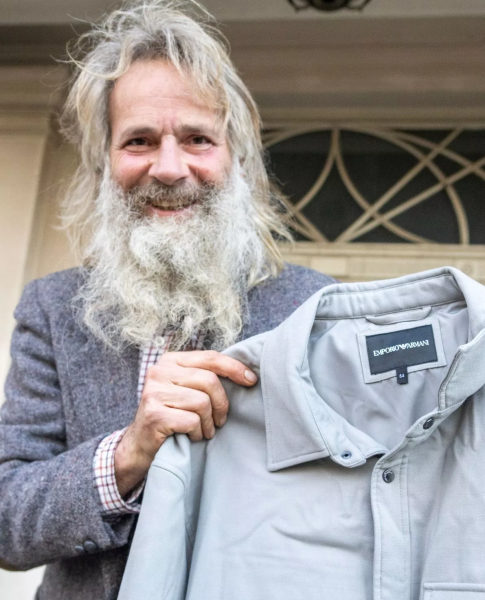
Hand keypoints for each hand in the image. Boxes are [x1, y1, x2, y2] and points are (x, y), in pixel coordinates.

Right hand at [114, 350, 257, 496]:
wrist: (139, 445)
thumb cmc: (171, 415)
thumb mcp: (185, 389)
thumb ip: (204, 377)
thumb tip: (246, 373)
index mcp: (170, 360)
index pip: (210, 357)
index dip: (234, 368)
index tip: (252, 380)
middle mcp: (159, 371)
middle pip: (209, 381)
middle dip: (221, 404)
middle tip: (220, 420)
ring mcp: (154, 392)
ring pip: (202, 403)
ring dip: (208, 422)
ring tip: (204, 431)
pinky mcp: (154, 415)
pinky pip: (192, 421)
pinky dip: (197, 432)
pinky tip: (192, 436)